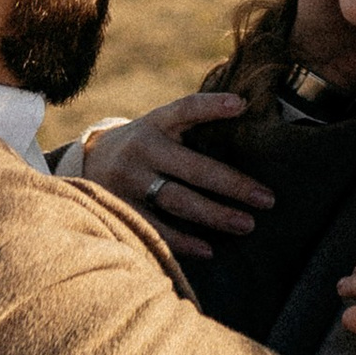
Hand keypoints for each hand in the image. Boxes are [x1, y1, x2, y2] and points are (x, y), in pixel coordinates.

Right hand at [79, 93, 271, 245]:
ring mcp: (128, 180)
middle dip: (232, 185)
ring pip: (176, 200)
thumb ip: (195, 124)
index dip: (211, 106)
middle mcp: (142, 148)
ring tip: (246, 224)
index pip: (185, 109)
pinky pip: (155, 228)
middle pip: (192, 168)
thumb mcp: (162, 125)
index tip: (241, 105)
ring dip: (214, 215)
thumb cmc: (146, 144)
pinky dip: (183, 241)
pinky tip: (209, 250)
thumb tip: (247, 114)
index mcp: (156, 122)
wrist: (89, 163)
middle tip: (266, 199)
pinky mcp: (119, 208)